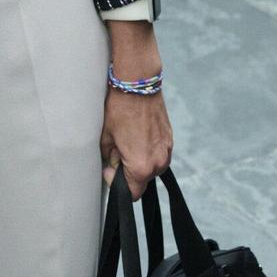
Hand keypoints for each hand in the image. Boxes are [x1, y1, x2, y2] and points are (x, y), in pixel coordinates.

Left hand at [101, 23, 171, 198]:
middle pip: (142, 181)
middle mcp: (158, 162)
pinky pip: (158, 154)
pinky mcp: (170, 139)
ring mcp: (167, 150)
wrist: (138, 83)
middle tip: (117, 150)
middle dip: (128, 172)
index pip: (131, 193)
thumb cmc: (119, 109)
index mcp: (141, 167)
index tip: (109, 168)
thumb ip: (109, 161)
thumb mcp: (106, 138)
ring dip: (139, 161)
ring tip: (127, 139)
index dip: (117, 184)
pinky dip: (147, 149)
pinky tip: (137, 133)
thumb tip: (113, 170)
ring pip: (151, 167)